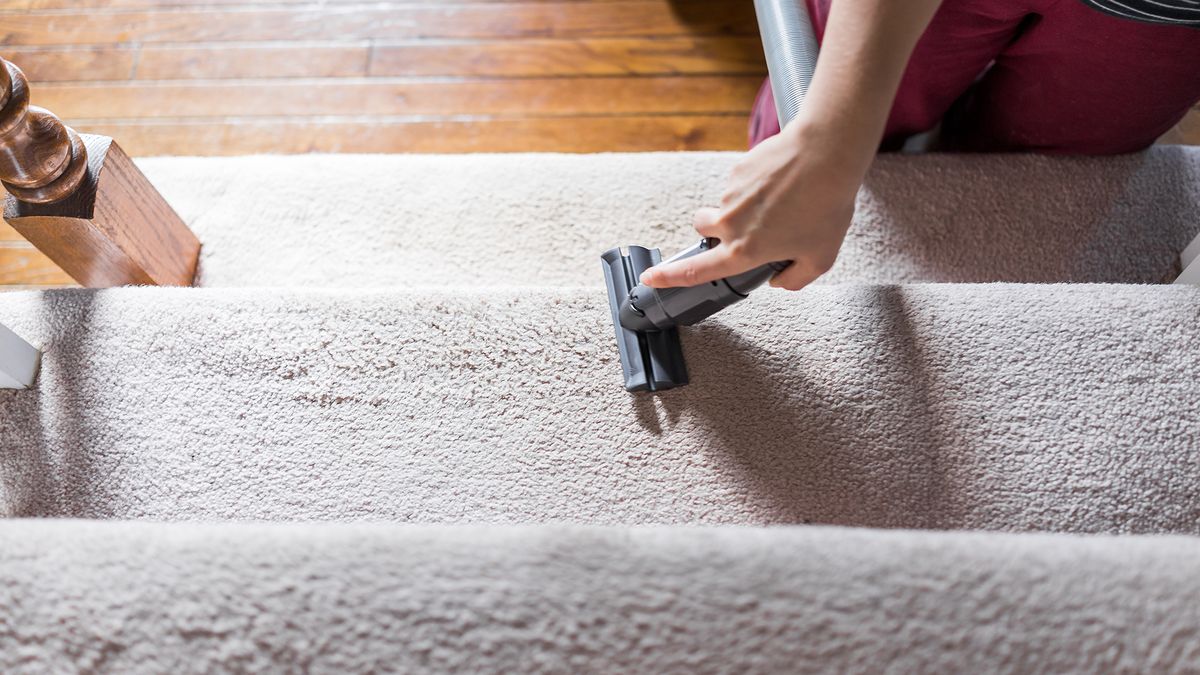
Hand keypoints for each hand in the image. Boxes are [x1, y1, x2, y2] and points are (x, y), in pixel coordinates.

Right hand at [639, 121, 861, 290]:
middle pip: (702, 229)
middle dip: (714, 230)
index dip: (669, 277)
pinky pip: (738, 184)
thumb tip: (779, 281)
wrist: (825, 154)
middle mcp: (729, 224)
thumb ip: (796, 279)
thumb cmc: (826, 206)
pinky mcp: (737, 171)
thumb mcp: (820, 257)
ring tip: (783, 201)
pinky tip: (782, 184)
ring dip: (743, 207)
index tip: (650, 278)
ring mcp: (730, 195)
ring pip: (724, 206)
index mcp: (744, 251)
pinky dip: (755, 187)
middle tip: (746, 227)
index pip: (695, 271)